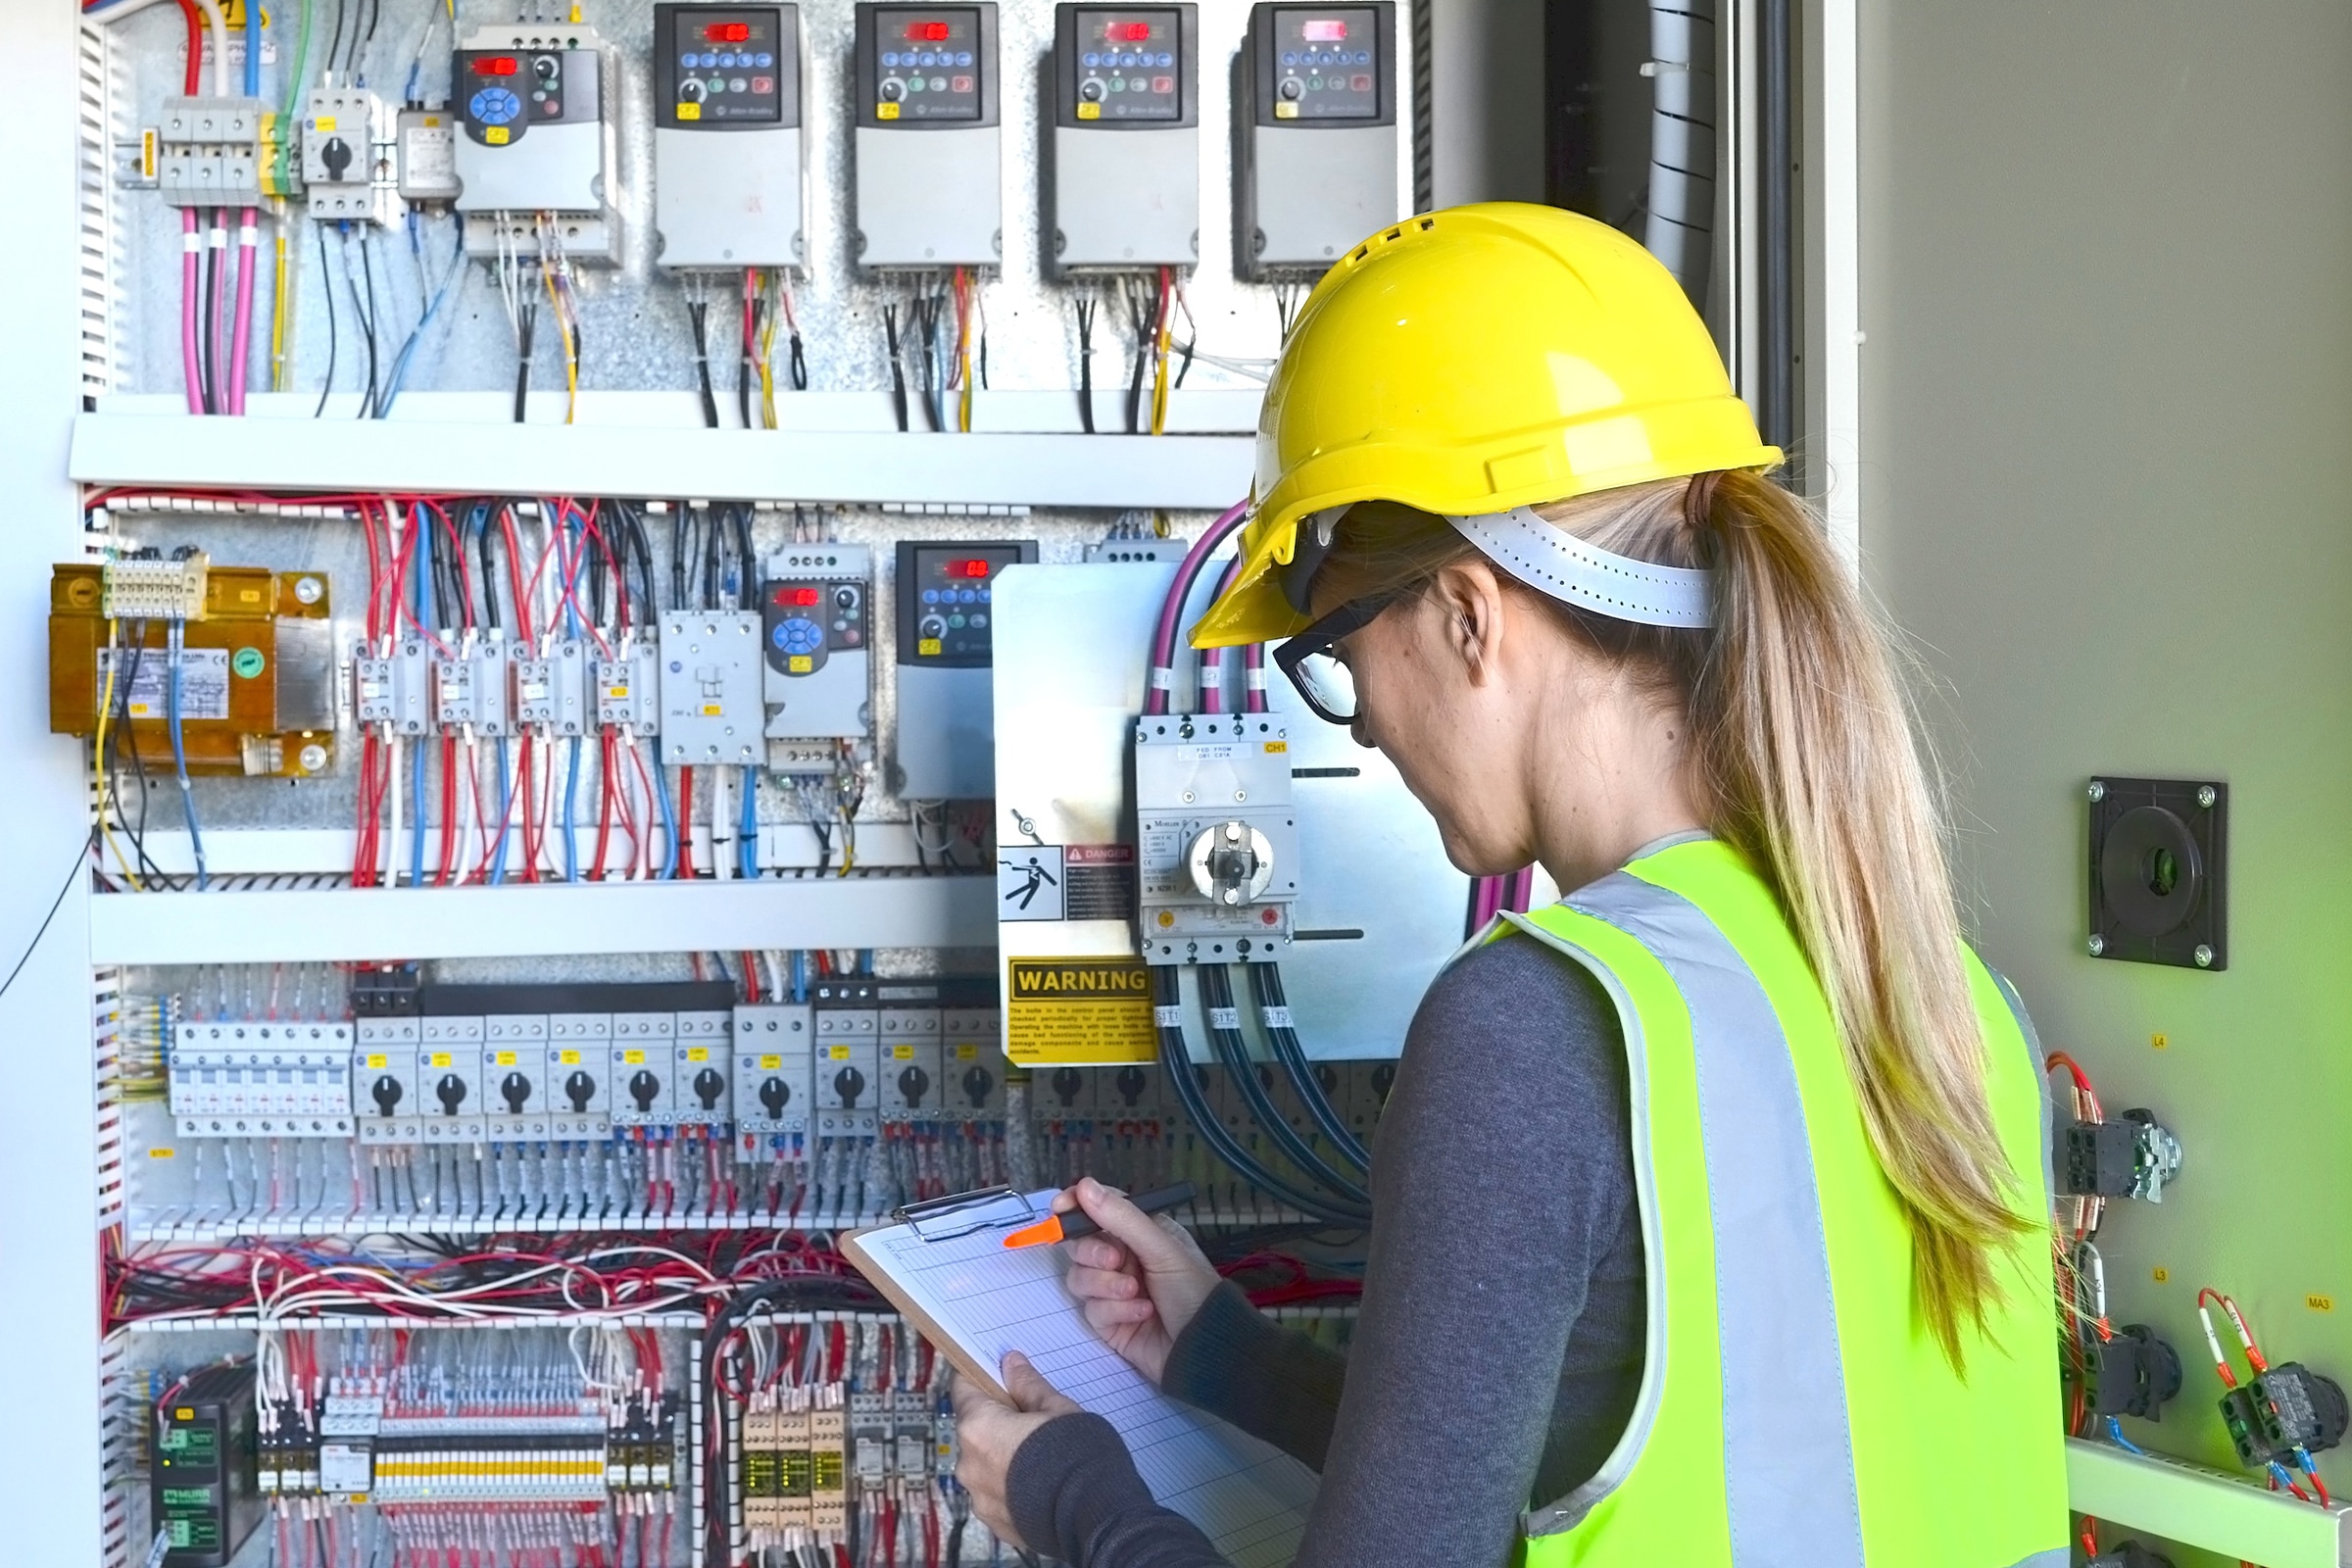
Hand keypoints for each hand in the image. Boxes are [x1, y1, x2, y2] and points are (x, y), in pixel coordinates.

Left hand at [951, 1351, 1081, 1548]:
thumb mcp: (1058, 1409)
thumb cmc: (1078, 1458)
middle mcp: (968, 1464)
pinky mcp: (993, 1521)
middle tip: (1032, 1421)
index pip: (964, 1388)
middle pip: (975, 1429)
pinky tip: (1039, 1483)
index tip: (998, 1377)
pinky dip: (1011, 1486)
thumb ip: (1028, 1386)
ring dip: (1003, 1456)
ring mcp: (978, 1497)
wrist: (1095, 1515)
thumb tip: (1011, 1365)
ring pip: (984, 1464)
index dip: (981, 1379)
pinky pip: (995, 1494)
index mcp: (978, 1427)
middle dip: (998, 1422)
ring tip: (1040, 1458)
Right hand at [1058, 1176, 1219, 1384]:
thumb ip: (1122, 1219)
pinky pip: (1092, 1309)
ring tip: (1135, 1292)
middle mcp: (1124, 1258)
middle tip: (1114, 1261)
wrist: (1203, 1348)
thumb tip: (1085, 1186)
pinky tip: (1141, 1313)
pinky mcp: (1108, 1322)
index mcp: (1140, 1233)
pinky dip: (1115, 1310)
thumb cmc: (1193, 1290)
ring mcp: (1113, 1290)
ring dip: (1106, 1285)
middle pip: (1081, 1245)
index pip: (1100, 1209)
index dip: (1077, 1206)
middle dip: (1092, 1252)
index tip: (1060, 1208)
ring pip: (1080, 1277)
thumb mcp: (1162, 1249)